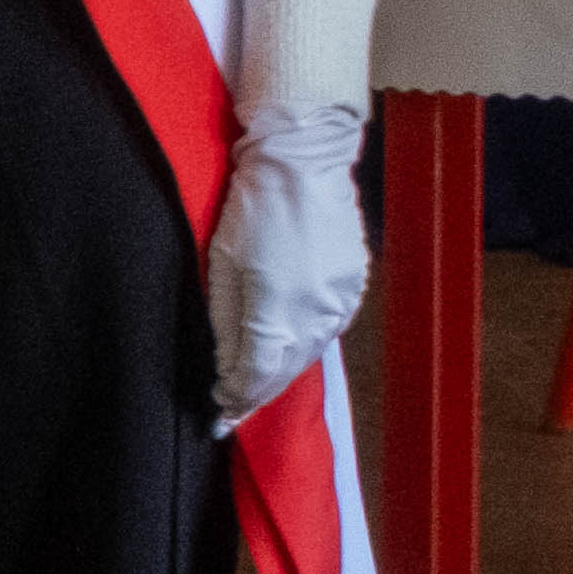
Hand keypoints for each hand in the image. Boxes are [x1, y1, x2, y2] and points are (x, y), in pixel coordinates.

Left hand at [209, 98, 370, 424]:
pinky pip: (327, 330)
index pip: (256, 375)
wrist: (303, 160)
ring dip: (282, 372)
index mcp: (277, 309)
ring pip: (308, 355)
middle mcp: (315, 313)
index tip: (220, 414)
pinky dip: (305, 345)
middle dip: (257, 393)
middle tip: (234, 408)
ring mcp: (340, 300)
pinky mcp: (353, 286)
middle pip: (285, 373)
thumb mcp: (222, 264)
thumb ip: (224, 324)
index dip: (236, 399)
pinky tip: (289, 347)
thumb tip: (226, 368)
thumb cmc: (255, 204)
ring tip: (258, 383)